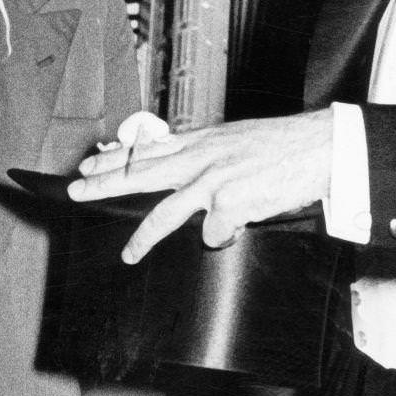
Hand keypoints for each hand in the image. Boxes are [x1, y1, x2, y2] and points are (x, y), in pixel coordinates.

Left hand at [69, 113, 333, 262]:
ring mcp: (213, 181)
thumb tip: (186, 173)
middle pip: (141, 173)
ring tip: (129, 255)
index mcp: (202, 141)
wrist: (320, 146)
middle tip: (75, 190)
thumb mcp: (236, 139)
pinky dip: (222, 238)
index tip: (90, 161)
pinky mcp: (230, 203)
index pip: (147, 148)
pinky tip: (233, 233)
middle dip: (105, 183)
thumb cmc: (284, 145)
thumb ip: (207, 155)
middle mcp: (201, 158)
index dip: (116, 156)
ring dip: (144, 238)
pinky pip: (214, 235)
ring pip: (165, 213)